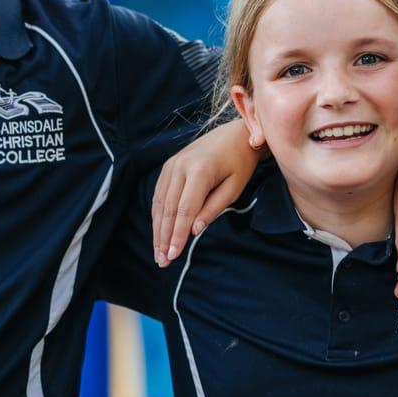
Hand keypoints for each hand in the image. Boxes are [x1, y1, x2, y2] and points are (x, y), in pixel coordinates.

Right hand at [152, 119, 261, 264]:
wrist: (234, 135)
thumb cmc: (239, 163)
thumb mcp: (234, 188)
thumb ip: (213, 209)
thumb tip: (194, 231)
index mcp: (199, 171)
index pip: (184, 210)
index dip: (177, 235)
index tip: (174, 255)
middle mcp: (180, 166)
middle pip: (168, 209)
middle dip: (164, 237)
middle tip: (162, 261)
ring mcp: (171, 165)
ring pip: (160, 203)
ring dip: (158, 230)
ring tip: (159, 252)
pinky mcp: (168, 166)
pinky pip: (159, 194)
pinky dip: (158, 215)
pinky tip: (159, 232)